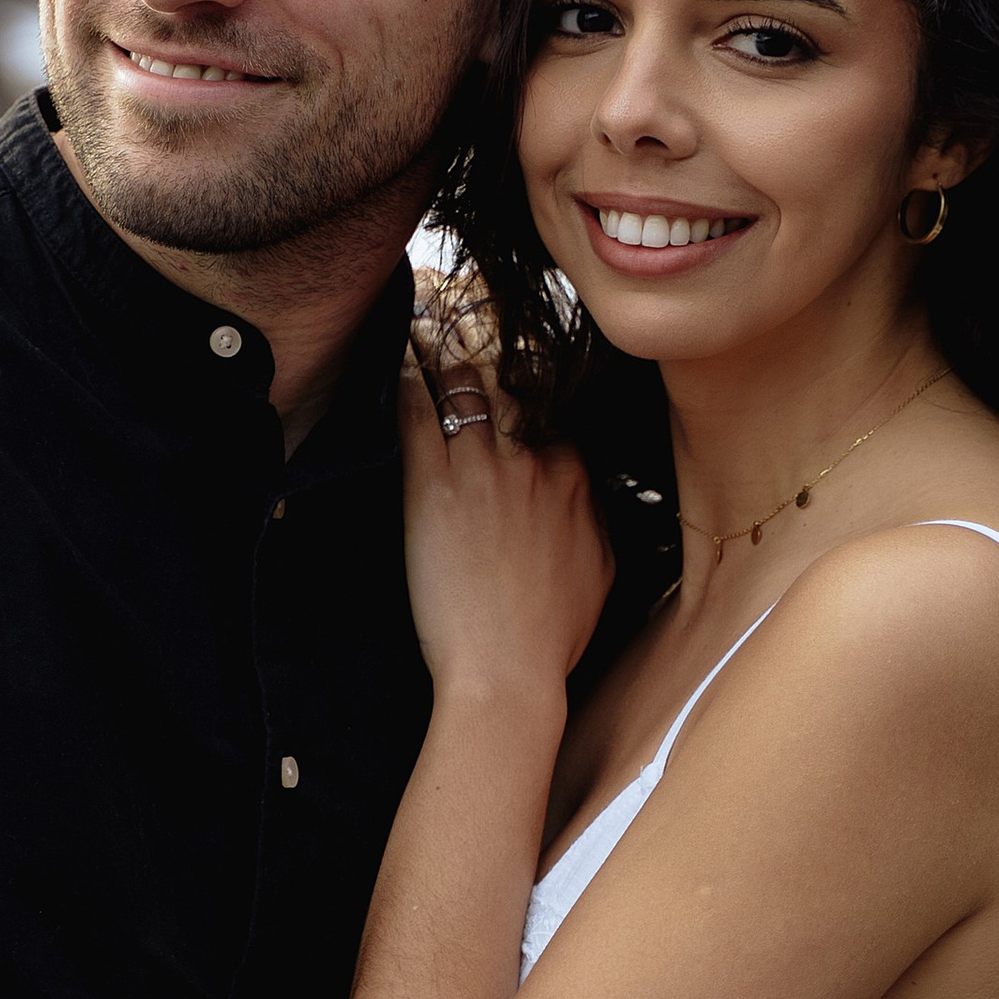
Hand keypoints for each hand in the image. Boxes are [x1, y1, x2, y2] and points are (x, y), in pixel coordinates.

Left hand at [400, 320, 610, 703]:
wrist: (506, 671)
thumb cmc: (551, 635)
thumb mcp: (601, 571)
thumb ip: (595, 520)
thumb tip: (588, 497)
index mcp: (575, 479)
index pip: (552, 410)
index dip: (526, 391)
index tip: (508, 378)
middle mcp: (534, 463)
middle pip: (509, 385)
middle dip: (484, 357)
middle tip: (457, 330)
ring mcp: (484, 470)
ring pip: (463, 386)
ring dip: (442, 358)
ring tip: (423, 327)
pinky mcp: (435, 487)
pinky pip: (418, 415)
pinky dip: (408, 384)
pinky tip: (398, 363)